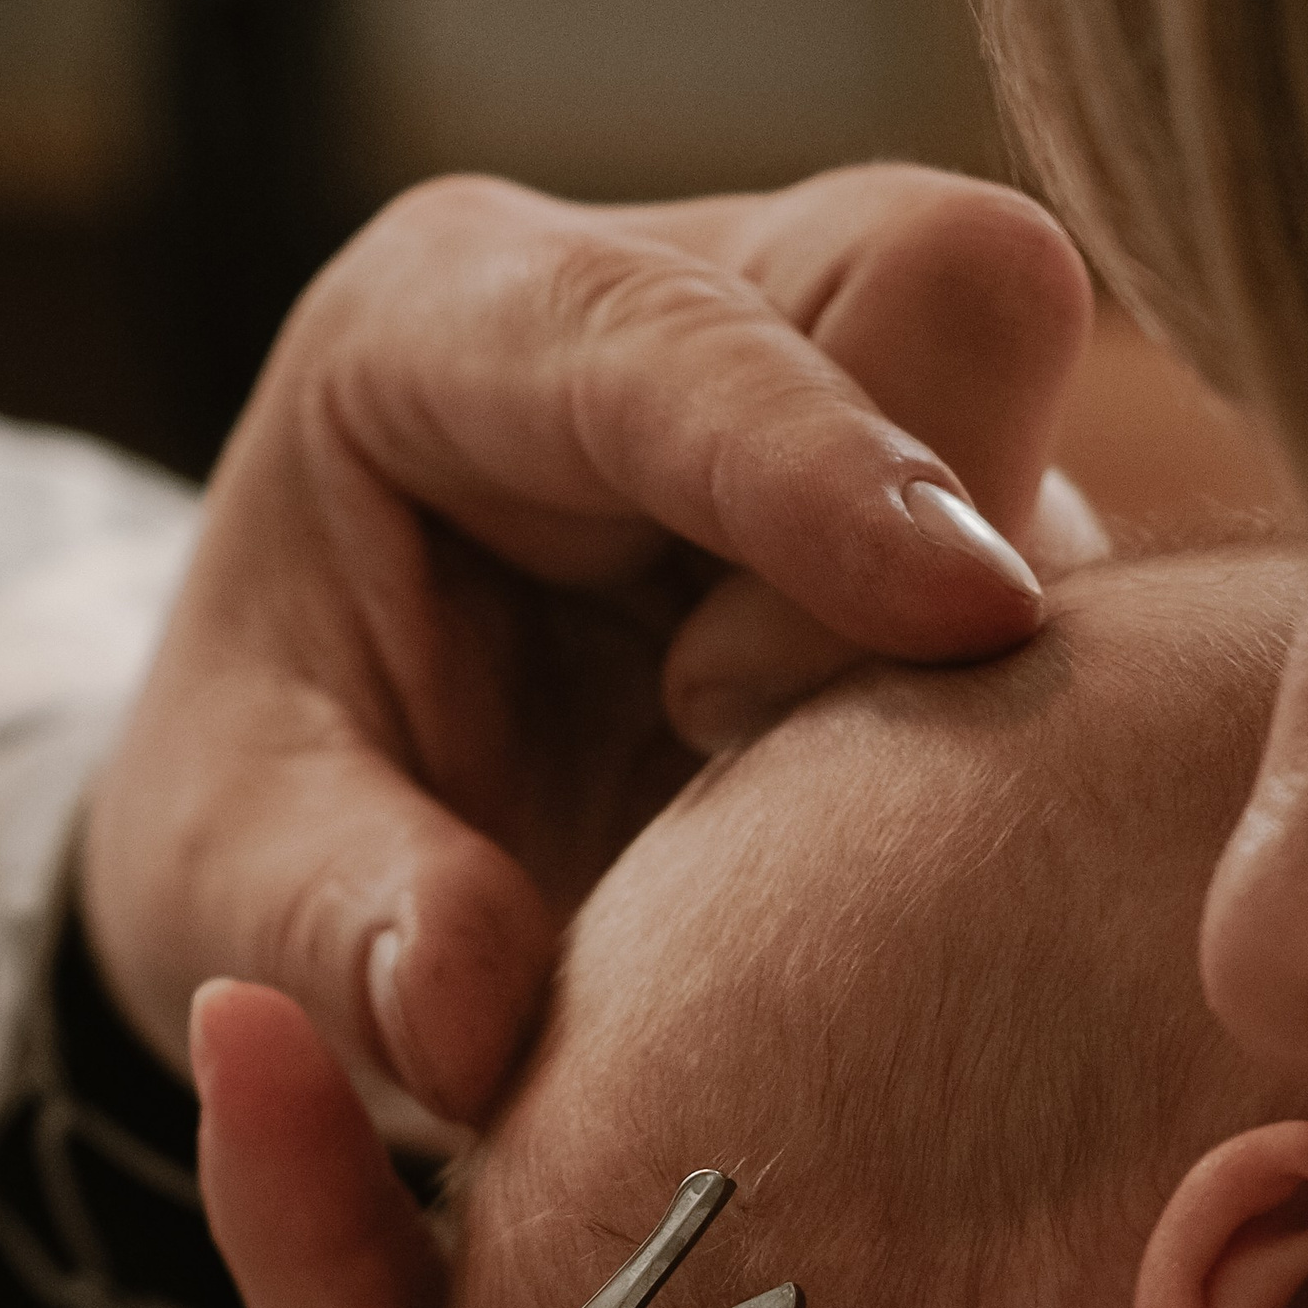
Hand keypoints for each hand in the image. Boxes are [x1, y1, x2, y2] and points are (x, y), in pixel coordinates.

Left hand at [86, 165, 1096, 1129]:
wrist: (327, 847)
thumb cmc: (258, 831)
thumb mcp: (228, 881)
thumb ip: (332, 930)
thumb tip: (471, 1018)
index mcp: (453, 325)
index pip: (685, 332)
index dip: (825, 464)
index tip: (963, 618)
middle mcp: (677, 311)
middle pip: (949, 289)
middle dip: (938, 533)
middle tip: (755, 750)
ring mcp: (842, 410)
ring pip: (1045, 438)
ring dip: (992, 659)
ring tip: (800, 825)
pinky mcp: (953, 533)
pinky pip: (1078, 587)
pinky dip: (1032, 726)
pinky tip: (913, 849)